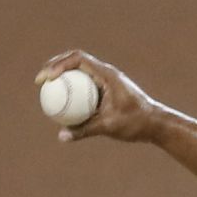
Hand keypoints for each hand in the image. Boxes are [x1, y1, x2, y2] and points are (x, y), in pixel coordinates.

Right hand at [35, 50, 160, 143]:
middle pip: (75, 61)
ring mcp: (106, 80)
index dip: (59, 64)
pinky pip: (85, 85)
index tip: (47, 77)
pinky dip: (72, 89)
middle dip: (55, 65)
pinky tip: (62, 103)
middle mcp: (106, 73)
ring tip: (46, 87)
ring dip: (63, 74)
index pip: (78, 59)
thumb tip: (61, 137)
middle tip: (40, 79)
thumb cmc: (136, 123)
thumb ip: (85, 130)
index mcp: (107, 74)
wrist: (156, 124)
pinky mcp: (107, 90)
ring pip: (80, 72)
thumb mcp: (109, 126)